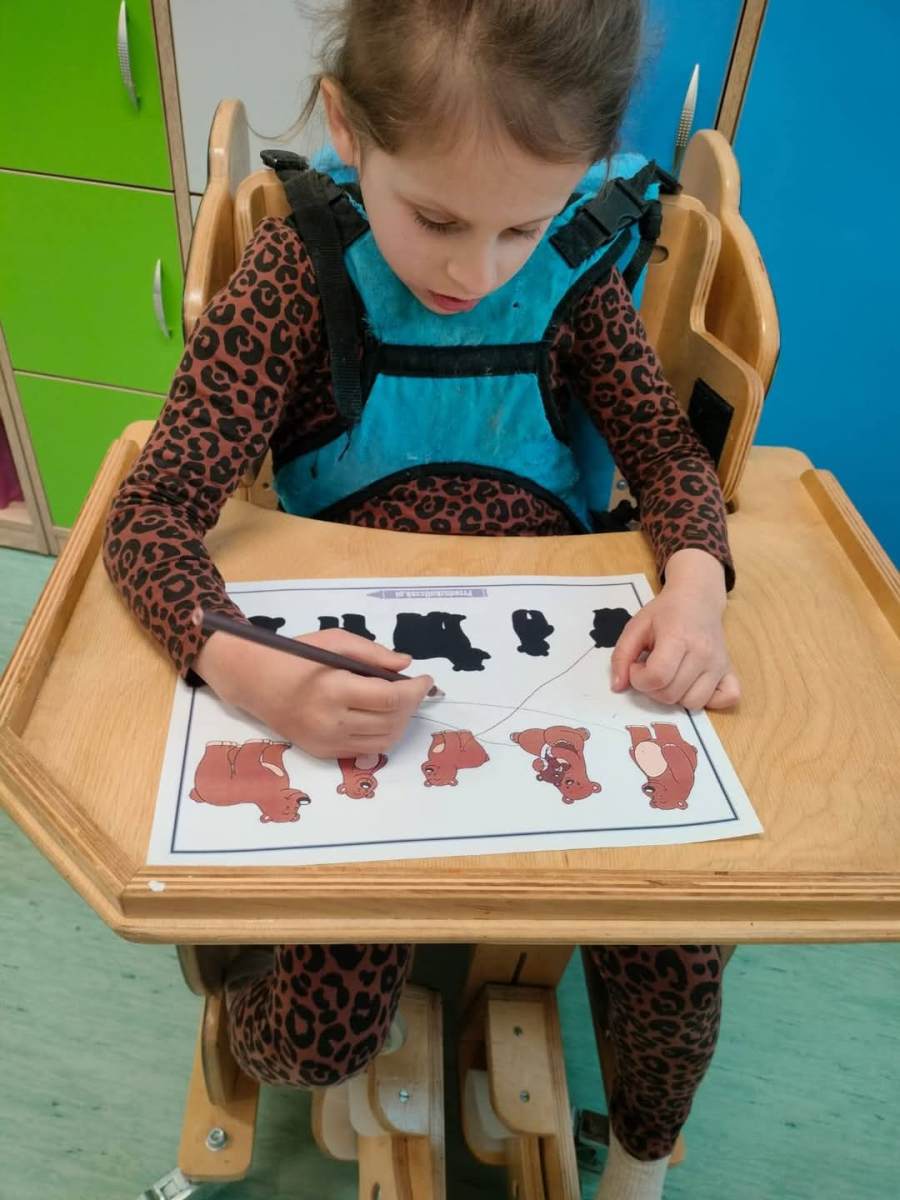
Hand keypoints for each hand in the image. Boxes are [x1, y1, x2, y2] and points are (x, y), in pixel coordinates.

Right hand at [194, 627, 433, 757]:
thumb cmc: (295, 656)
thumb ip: (373, 653)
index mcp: (333, 690)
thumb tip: (406, 665)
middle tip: (415, 689)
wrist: (253, 681)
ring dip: (401, 722)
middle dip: (411, 705)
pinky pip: (365, 750)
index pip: (390, 698)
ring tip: (401, 702)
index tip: (426, 679)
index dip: (415, 690)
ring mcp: (326, 742)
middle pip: (390, 722)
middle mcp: (330, 722)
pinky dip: (382, 734)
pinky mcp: (322, 753)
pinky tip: (381, 716)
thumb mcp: (334, 641)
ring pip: (383, 741)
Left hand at [610, 549, 739, 710]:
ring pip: (693, 702)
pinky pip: (728, 698)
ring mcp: (719, 663)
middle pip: (671, 694)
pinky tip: (694, 685)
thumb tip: (618, 687)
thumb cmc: (665, 612)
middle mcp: (703, 652)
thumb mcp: (636, 626)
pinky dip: (710, 700)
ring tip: (670, 676)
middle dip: (652, 688)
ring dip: (675, 696)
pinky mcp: (730, 670)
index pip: (657, 677)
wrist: (697, 598)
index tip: (637, 666)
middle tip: (651, 668)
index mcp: (677, 637)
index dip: (639, 678)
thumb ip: (621, 656)